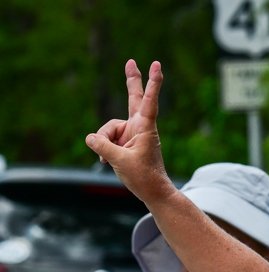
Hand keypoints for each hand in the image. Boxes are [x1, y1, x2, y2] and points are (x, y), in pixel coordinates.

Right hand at [85, 60, 173, 204]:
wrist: (152, 192)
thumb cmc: (143, 177)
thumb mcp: (120, 161)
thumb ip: (102, 146)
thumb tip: (90, 137)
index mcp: (145, 128)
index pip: (148, 101)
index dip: (152, 83)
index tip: (157, 65)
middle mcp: (139, 127)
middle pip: (133, 98)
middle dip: (131, 80)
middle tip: (130, 61)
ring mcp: (131, 133)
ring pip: (107, 129)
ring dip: (104, 143)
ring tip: (112, 159)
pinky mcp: (125, 141)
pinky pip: (106, 139)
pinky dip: (104, 150)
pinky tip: (108, 162)